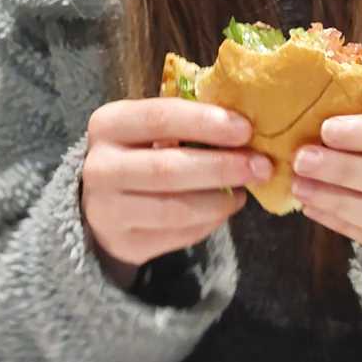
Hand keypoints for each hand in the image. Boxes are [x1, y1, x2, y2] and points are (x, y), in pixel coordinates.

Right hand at [82, 98, 271, 285]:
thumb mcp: (150, 127)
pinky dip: (209, 222)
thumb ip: (188, 122)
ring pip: (175, 209)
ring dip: (219, 200)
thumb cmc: (140, 150)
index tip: (245, 129)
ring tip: (246, 191)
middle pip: (168, 168)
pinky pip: (177, 235)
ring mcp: (107, 210)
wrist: (102, 201)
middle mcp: (100, 167)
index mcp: (109, 124)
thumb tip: (246, 125)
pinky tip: (225, 208)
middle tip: (260, 166)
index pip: (160, 117)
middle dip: (221, 167)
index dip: (205, 123)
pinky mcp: (124, 243)